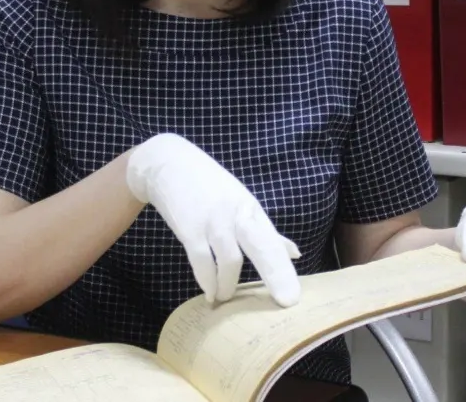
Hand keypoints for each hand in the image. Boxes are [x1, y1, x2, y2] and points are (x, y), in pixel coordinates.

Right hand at [126, 133, 301, 306]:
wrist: (169, 164)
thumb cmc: (210, 187)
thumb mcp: (242, 203)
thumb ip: (266, 232)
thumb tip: (295, 253)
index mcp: (252, 211)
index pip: (273, 243)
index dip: (284, 269)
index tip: (294, 298)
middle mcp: (237, 214)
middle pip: (262, 246)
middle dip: (275, 274)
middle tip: (286, 300)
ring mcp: (213, 221)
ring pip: (230, 259)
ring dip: (229, 285)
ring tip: (225, 298)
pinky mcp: (189, 227)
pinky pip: (201, 259)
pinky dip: (207, 280)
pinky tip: (210, 293)